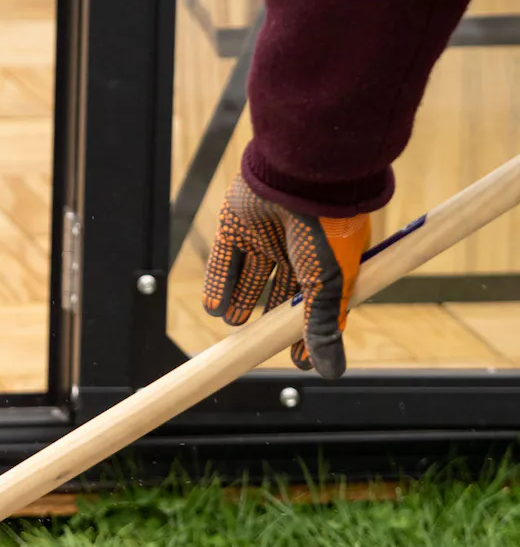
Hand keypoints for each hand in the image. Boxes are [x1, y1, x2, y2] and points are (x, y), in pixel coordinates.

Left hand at [203, 172, 369, 377]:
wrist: (303, 174)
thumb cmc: (326, 227)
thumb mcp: (327, 283)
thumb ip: (323, 326)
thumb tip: (330, 372)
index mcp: (327, 257)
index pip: (315, 304)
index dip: (306, 333)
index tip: (299, 361)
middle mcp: (296, 247)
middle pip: (280, 293)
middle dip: (270, 318)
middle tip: (258, 343)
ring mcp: (265, 235)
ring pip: (249, 278)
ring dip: (241, 303)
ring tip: (235, 322)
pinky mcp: (235, 226)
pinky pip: (224, 261)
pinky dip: (219, 285)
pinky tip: (215, 309)